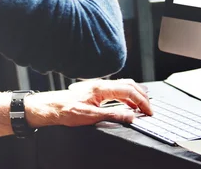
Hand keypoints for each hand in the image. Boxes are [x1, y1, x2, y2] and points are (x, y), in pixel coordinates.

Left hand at [25, 79, 151, 127]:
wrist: (51, 107)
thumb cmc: (66, 110)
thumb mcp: (90, 116)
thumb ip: (112, 115)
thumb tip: (130, 116)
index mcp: (101, 88)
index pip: (128, 91)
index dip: (141, 101)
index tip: (148, 111)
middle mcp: (101, 84)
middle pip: (129, 85)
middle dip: (142, 96)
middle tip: (149, 109)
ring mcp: (99, 86)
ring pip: (124, 85)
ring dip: (135, 95)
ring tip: (142, 106)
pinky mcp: (96, 90)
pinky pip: (117, 89)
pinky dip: (127, 95)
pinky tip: (128, 104)